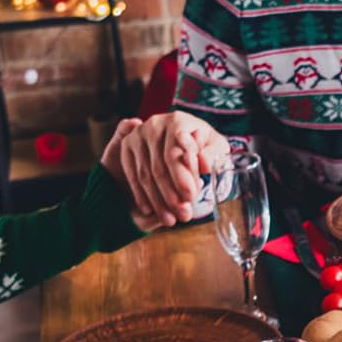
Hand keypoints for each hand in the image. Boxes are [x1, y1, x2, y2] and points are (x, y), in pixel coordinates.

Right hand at [103, 111, 230, 227]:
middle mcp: (155, 124)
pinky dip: (140, 194)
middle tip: (184, 215)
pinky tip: (149, 210)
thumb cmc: (204, 148)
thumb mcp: (216, 149)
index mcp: (179, 122)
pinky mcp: (126, 145)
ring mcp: (138, 135)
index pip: (176, 153)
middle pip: (160, 166)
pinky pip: (131, 174)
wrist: (182, 144)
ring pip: (145, 173)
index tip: (190, 197)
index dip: (182, 177)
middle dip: (172, 195)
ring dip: (157, 200)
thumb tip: (204, 163)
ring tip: (171, 220)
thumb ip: (213, 155)